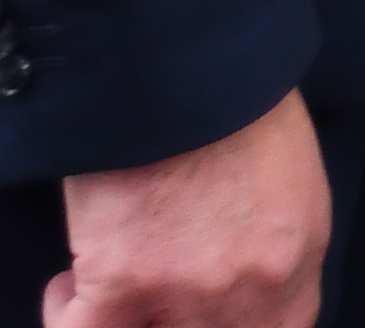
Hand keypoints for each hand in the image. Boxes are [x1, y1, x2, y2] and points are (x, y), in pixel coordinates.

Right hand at [49, 92, 325, 327]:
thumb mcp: (289, 179)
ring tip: (105, 288)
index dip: (239, 327)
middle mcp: (251, 289)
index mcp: (298, 258)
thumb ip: (274, 247)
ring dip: (119, 319)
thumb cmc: (233, 101)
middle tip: (146, 302)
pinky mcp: (126, 281)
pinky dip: (66, 312)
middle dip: (168, 322)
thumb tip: (241, 283)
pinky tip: (71, 284)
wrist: (186, 62)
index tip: (192, 315)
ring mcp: (189, 292)